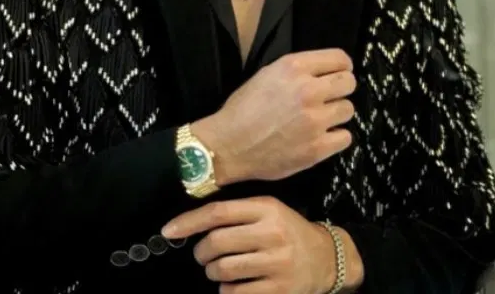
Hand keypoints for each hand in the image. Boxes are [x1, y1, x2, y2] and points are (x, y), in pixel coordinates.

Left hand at [163, 196, 361, 293]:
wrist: (326, 259)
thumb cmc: (288, 233)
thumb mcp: (270, 213)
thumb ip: (236, 215)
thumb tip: (187, 225)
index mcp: (268, 209)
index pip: (219, 213)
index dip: (188, 222)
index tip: (167, 232)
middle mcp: (274, 233)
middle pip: (215, 243)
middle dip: (202, 253)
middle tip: (206, 256)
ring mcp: (277, 263)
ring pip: (221, 270)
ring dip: (213, 272)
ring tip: (222, 270)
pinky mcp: (278, 290)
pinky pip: (234, 293)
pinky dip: (228, 290)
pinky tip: (239, 284)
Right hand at [194, 49, 355, 184]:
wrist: (226, 147)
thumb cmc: (242, 110)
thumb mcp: (267, 74)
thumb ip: (299, 71)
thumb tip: (325, 73)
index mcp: (294, 68)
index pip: (339, 58)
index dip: (342, 67)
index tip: (339, 74)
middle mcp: (308, 90)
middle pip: (349, 83)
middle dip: (341, 89)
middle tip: (329, 99)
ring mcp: (315, 120)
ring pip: (348, 110)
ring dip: (337, 114)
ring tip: (320, 120)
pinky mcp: (317, 147)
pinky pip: (345, 137)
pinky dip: (336, 138)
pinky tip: (322, 138)